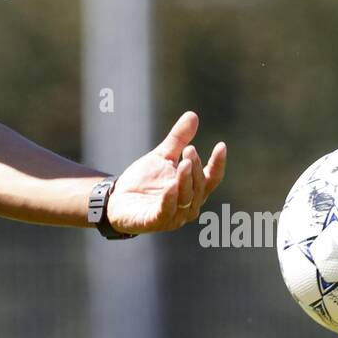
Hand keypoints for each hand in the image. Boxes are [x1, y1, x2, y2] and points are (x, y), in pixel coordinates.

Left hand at [105, 111, 225, 234]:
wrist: (116, 199)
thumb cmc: (144, 180)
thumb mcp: (162, 156)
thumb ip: (178, 140)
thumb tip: (193, 115)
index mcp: (193, 190)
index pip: (211, 178)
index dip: (218, 164)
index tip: (221, 146)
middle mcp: (188, 205)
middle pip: (199, 187)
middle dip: (196, 168)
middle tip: (190, 149)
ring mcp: (173, 216)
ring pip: (186, 199)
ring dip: (186, 181)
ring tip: (184, 162)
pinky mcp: (154, 222)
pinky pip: (166, 212)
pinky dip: (169, 200)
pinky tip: (170, 185)